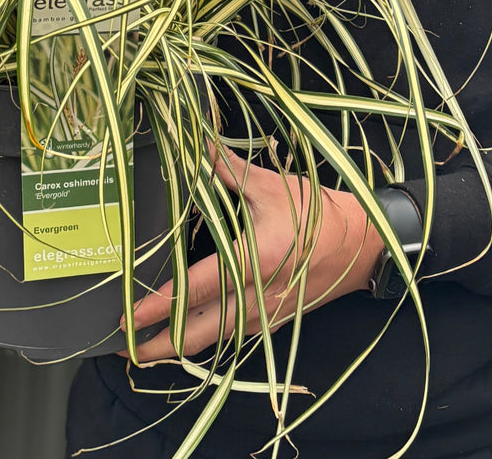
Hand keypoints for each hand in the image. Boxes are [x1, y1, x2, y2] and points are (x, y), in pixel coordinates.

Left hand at [122, 147, 383, 360]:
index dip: (160, 305)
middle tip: (126, 348)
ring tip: (148, 349)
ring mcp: (267, 316)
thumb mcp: (271, 185)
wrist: (365, 245)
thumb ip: (226, 168)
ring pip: (216, 342)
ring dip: (180, 347)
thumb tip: (195, 141)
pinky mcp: (276, 322)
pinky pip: (234, 339)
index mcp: (253, 261)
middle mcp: (257, 297)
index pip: (195, 290)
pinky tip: (189, 337)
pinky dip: (206, 342)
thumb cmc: (317, 214)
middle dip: (160, 345)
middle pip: (200, 333)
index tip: (130, 315)